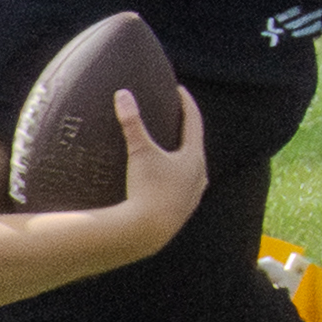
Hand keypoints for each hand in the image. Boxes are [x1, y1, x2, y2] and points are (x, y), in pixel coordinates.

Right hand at [112, 80, 209, 242]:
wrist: (147, 231)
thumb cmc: (146, 189)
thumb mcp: (139, 153)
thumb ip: (131, 123)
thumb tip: (122, 94)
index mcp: (194, 157)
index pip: (194, 122)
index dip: (186, 103)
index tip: (179, 90)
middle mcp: (199, 175)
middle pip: (195, 144)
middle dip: (186, 128)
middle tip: (175, 114)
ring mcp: (193, 194)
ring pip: (193, 168)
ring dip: (184, 154)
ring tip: (173, 146)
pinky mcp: (183, 210)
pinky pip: (184, 186)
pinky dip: (178, 176)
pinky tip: (168, 179)